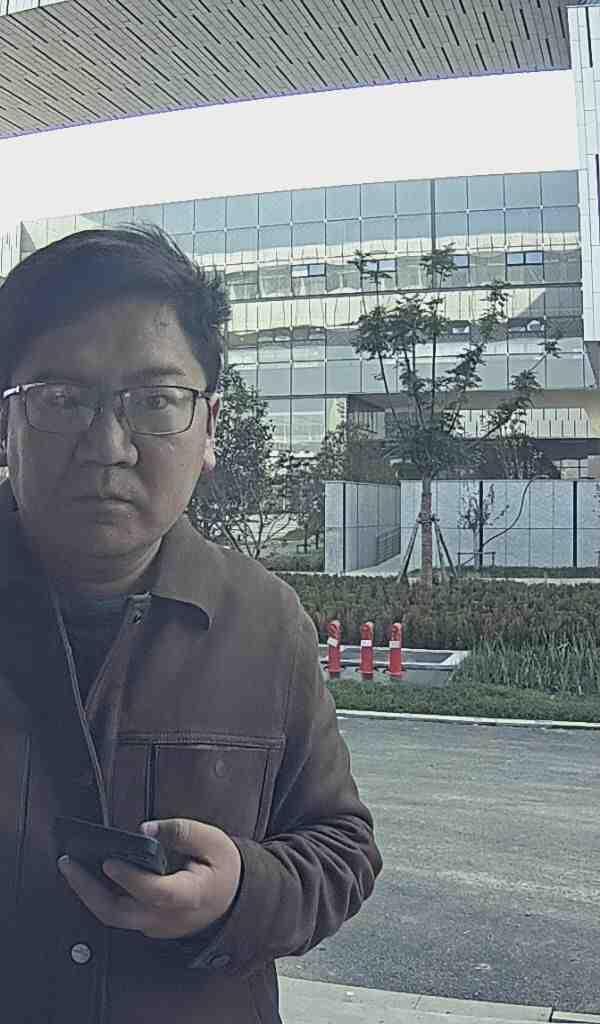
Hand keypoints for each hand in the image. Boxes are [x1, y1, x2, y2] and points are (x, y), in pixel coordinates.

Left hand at [57, 818, 241, 939]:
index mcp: (189, 896)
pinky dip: (101, 893)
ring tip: (71, 865)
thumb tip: (147, 829)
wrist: (233, 901)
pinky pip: (119, 912)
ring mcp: (154, 924)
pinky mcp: (147, 923)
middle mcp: (167, 917)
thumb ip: (183, 832)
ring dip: (88, 892)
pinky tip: (90, 873)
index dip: (131, 878)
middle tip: (68, 863)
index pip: (154, 892)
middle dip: (88, 889)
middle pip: (119, 913)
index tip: (110, 860)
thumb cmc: (224, 870)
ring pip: (113, 916)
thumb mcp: (215, 843)